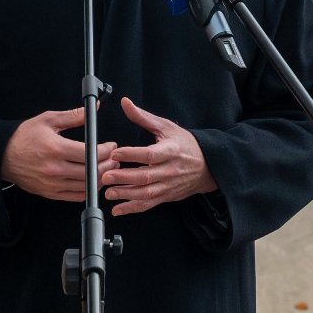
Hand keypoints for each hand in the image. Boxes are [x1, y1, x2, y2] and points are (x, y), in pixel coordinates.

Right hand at [1, 107, 114, 201]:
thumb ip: (73, 116)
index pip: (90, 153)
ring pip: (86, 186)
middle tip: (114, 158)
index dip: (106, 150)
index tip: (111, 146)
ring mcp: (52, 184)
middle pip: (91, 171)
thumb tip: (93, 109)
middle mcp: (55, 169)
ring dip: (101, 178)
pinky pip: (75, 196)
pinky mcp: (50, 193)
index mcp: (56, 148)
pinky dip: (88, 190)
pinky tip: (93, 181)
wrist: (2, 155)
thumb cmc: (23, 137)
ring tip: (107, 169)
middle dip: (108, 165)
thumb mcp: (48, 120)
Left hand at [101, 97, 216, 215]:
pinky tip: (118, 209)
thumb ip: (143, 117)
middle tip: (105, 176)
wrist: (207, 166)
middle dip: (124, 177)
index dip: (132, 154)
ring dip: (126, 194)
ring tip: (109, 193)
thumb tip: (125, 103)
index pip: (150, 154)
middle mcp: (170, 170)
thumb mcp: (167, 127)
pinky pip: (148, 204)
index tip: (115, 152)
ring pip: (146, 193)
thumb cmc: (185, 144)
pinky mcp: (166, 196)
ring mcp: (168, 185)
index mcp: (170, 151)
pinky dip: (132, 208)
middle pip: (146, 176)